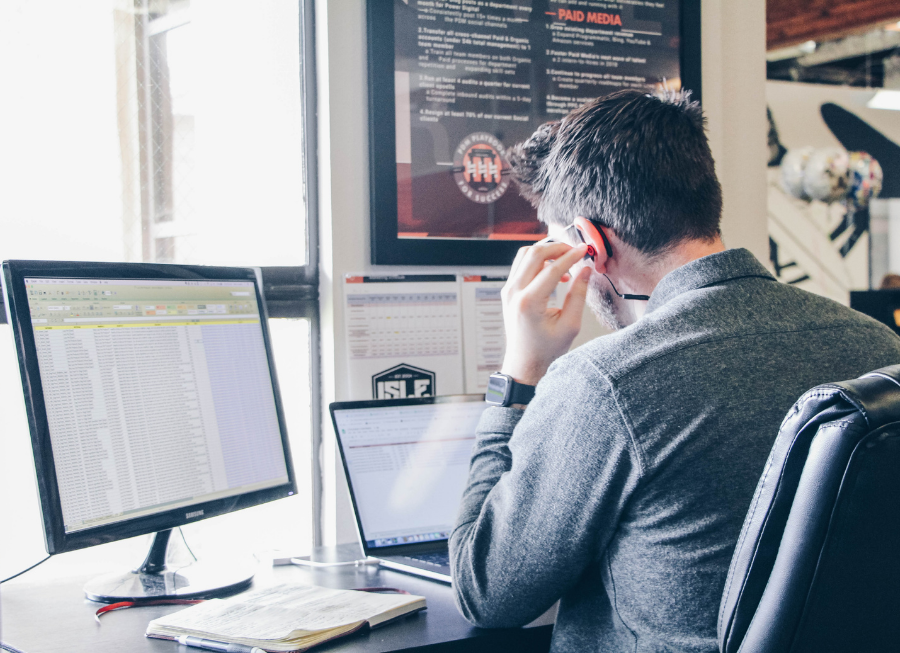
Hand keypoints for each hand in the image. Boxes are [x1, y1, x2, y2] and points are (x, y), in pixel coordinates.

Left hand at [500, 241, 591, 385]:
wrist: (525, 361)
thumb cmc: (546, 349)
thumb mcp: (570, 325)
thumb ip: (578, 295)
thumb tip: (585, 270)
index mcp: (529, 302)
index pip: (552, 268)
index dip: (571, 256)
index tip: (584, 250)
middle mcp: (514, 293)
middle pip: (534, 253)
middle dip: (557, 247)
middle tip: (574, 251)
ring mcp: (508, 290)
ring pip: (525, 254)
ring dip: (546, 252)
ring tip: (565, 261)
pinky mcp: (508, 290)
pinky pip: (521, 264)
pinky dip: (538, 261)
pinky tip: (554, 272)